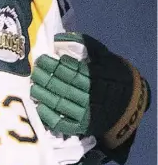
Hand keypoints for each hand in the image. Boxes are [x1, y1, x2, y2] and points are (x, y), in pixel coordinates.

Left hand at [31, 33, 149, 149]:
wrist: (132, 104)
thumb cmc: (113, 75)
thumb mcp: (105, 56)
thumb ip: (85, 44)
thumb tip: (60, 37)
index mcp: (98, 78)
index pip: (73, 70)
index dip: (56, 65)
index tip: (42, 58)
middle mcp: (93, 96)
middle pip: (64, 85)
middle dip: (46, 77)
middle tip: (34, 70)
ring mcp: (87, 113)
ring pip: (61, 103)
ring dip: (44, 94)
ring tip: (33, 85)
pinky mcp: (82, 127)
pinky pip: (63, 123)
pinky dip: (50, 116)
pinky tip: (40, 106)